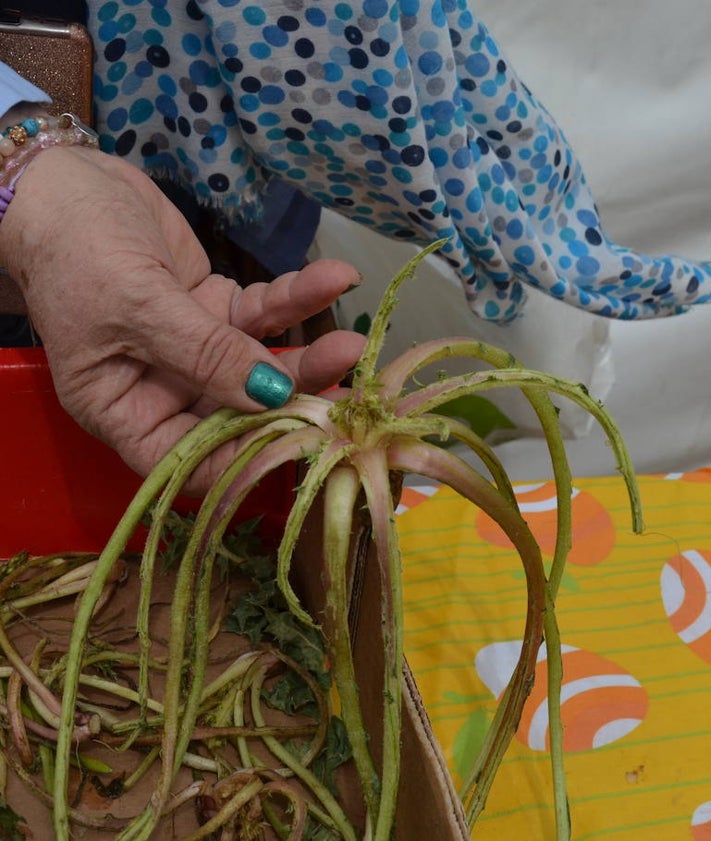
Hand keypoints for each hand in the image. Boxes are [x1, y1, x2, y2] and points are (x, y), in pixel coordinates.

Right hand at [0, 145, 365, 490]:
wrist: (63, 183)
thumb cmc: (74, 250)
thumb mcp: (136, 306)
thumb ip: (203, 353)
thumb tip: (270, 396)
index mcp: (124, 410)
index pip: (190, 461)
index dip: (243, 460)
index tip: (299, 441)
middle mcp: (162, 390)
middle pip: (237, 414)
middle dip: (292, 400)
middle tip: (345, 389)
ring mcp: (192, 350)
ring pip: (259, 364)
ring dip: (305, 351)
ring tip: (351, 340)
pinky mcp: (213, 310)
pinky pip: (261, 313)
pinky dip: (296, 298)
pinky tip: (333, 279)